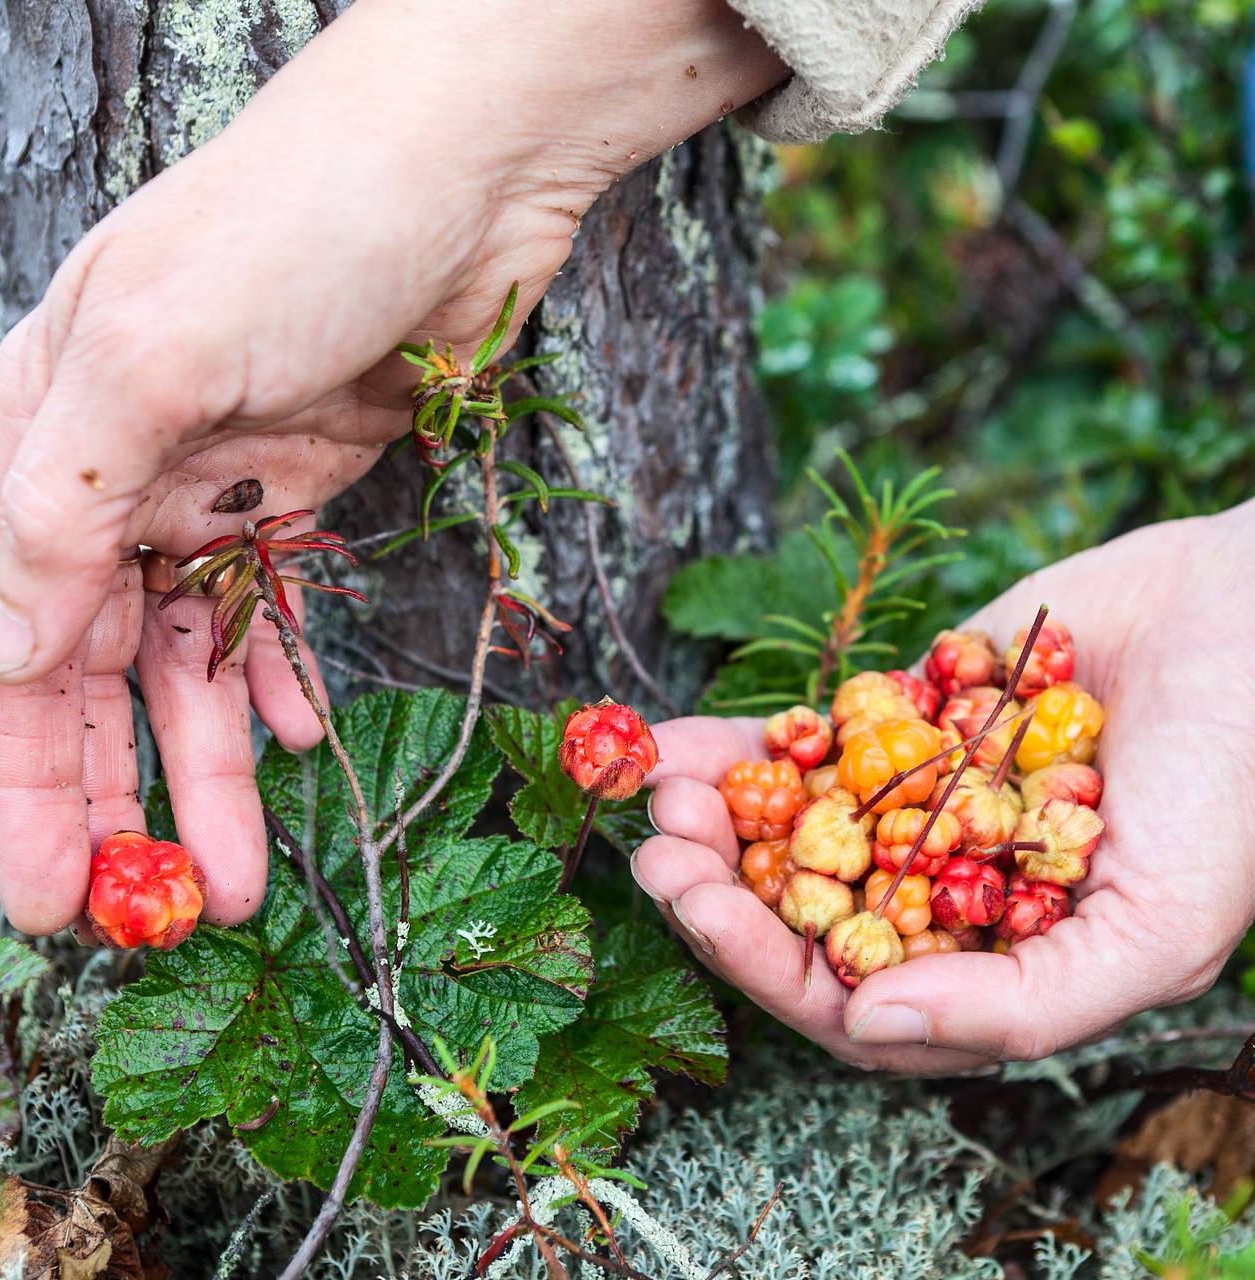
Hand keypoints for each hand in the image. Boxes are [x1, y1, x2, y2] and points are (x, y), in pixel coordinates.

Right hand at [0, 0, 784, 934]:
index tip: (50, 895)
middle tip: (160, 914)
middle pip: (102, 674)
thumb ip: (60, 507)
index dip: (23, 781)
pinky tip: (294, 740)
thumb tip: (6, 654)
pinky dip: (278, 680)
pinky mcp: (307, 486)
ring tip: (248, 870)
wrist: (459, 169)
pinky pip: (275, 613)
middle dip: (122, 798)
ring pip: (198, 660)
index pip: (10, 646)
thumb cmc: (297, 224)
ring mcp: (218, 484)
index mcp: (42, 441)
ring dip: (217, 767)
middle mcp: (119, 473)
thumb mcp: (152, 353)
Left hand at [635, 501, 1254, 1070]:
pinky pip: (802, 746)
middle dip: (718, 892)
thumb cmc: (1234, 788)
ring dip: (713, 818)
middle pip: (800, 918)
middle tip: (655, 853)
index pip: (852, 1000)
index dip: (766, 966)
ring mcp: (915, 808)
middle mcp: (939, 895)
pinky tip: (671, 739)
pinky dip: (736, 746)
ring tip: (658, 789)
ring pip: (787, 831)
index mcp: (990, 967)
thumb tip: (868, 1030)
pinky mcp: (901, 726)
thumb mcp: (1159, 927)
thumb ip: (1025, 1002)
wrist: (1251, 618)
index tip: (697, 908)